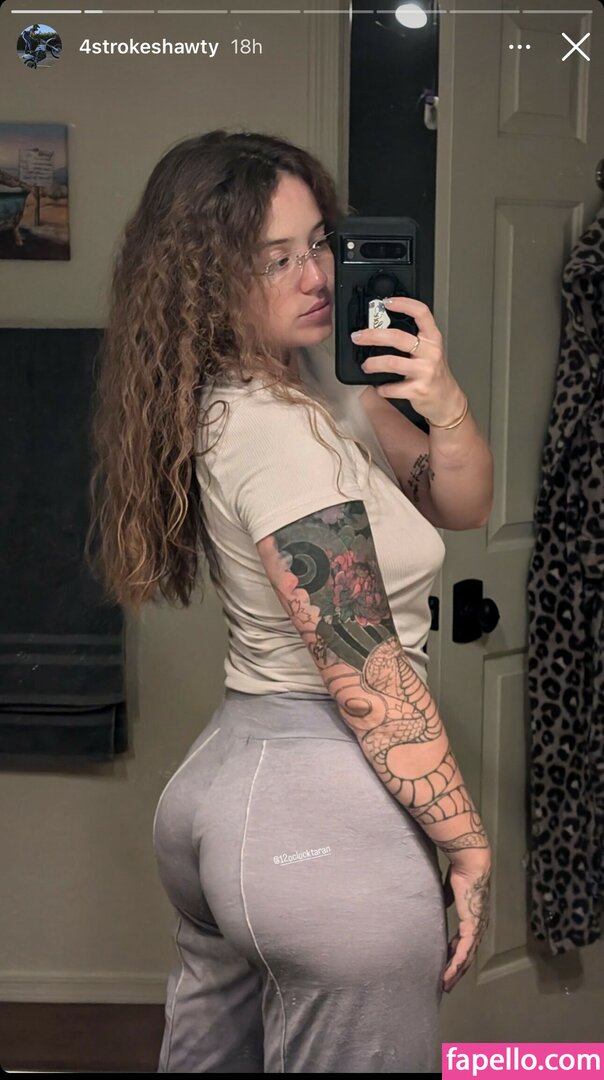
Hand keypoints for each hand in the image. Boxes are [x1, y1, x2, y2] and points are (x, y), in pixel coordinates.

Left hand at [351, 296, 465, 425]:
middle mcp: (430, 352)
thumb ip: (413, 338)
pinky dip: (381, 387)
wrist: (446, 400)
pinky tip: (379, 386)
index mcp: (433, 338)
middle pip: (398, 337)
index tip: (386, 302)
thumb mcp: (429, 350)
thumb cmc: (434, 373)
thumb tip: (381, 328)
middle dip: (373, 335)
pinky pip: (392, 387)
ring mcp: (425, 371)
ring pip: (392, 362)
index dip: (404, 304)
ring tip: (365, 365)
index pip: (421, 313)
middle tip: (358, 337)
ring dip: (373, 363)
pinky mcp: (418, 390)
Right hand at [442, 859, 490, 992]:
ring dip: (456, 971)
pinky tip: (450, 972)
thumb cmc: (461, 873)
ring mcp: (477, 927)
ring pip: (466, 956)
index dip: (455, 956)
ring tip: (446, 983)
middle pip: (467, 955)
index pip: (464, 943)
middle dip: (457, 970)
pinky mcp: (473, 926)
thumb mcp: (449, 891)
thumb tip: (440, 903)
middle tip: (446, 984)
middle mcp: (478, 927)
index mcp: (472, 919)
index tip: (446, 966)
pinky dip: (457, 962)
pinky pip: (464, 949)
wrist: (471, 864)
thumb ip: (446, 900)